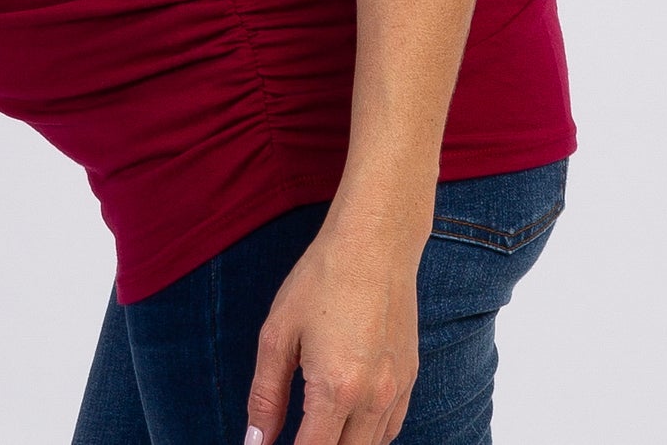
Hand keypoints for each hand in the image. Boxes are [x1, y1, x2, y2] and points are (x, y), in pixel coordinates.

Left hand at [241, 218, 421, 444]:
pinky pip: (391, 430)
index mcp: (335, 390)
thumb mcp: (279, 333)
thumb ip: (265, 396)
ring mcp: (397, 390)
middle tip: (297, 433)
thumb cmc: (322, 278)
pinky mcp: (411, 378)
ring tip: (318, 429)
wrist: (376, 241)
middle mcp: (372, 399)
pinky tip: (348, 423)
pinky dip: (368, 437)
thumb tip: (255, 442)